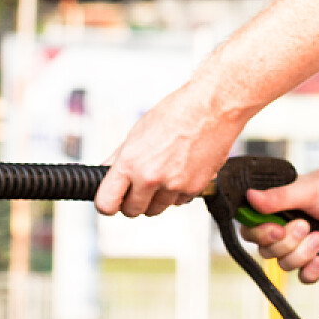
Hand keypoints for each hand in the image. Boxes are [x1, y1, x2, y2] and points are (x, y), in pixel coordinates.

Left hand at [94, 85, 244, 217]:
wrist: (213, 108)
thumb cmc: (176, 114)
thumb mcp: (137, 133)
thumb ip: (118, 158)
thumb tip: (105, 172)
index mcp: (130, 163)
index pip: (106, 204)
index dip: (108, 205)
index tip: (112, 202)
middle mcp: (150, 178)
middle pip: (132, 211)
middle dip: (132, 202)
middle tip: (138, 188)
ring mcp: (173, 185)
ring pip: (155, 209)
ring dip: (155, 199)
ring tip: (162, 174)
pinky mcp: (194, 189)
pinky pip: (177, 202)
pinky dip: (176, 193)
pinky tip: (180, 172)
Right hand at [239, 159, 318, 282]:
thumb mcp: (305, 189)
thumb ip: (277, 197)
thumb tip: (249, 196)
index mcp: (272, 212)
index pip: (251, 232)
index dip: (261, 235)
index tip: (277, 230)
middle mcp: (281, 231)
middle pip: (267, 252)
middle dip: (288, 243)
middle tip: (306, 225)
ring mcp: (298, 246)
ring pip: (285, 264)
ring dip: (303, 254)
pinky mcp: (315, 258)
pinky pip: (304, 277)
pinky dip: (311, 271)